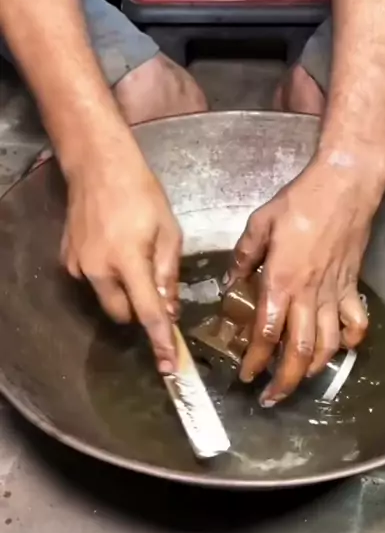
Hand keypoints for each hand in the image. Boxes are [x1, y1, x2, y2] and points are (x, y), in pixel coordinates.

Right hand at [61, 153, 181, 373]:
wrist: (97, 165)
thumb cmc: (140, 192)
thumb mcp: (168, 231)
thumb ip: (169, 274)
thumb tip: (169, 310)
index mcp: (128, 262)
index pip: (148, 314)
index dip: (160, 342)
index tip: (168, 366)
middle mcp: (98, 270)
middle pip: (123, 314)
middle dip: (140, 309)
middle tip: (155, 285)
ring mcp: (78, 266)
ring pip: (106, 299)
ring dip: (123, 291)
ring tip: (132, 256)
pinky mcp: (67, 259)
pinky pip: (92, 281)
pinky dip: (107, 276)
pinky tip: (114, 247)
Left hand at [229, 153, 384, 404]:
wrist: (345, 187)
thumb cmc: (300, 202)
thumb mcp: (260, 224)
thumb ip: (244, 256)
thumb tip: (230, 280)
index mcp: (281, 282)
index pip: (266, 334)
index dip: (255, 361)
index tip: (246, 376)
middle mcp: (308, 295)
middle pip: (299, 351)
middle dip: (284, 381)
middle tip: (271, 397)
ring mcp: (334, 293)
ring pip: (327, 345)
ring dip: (313, 370)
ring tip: (299, 381)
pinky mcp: (351, 286)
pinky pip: (355, 323)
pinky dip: (350, 342)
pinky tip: (340, 349)